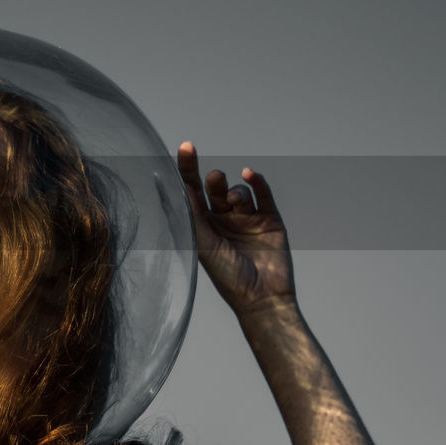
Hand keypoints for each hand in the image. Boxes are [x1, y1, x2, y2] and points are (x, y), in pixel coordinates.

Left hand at [176, 141, 296, 317]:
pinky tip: (249, 174)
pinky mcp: (270, 220)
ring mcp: (247, 219)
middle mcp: (222, 220)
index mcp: (201, 225)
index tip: (186, 147)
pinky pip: (263, 193)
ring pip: (238, 191)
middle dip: (213, 180)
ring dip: (235, 191)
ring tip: (234, 202)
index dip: (187, 169)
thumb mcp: (202, 244)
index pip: (191, 190)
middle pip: (214, 188)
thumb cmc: (226, 277)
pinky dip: (256, 182)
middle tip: (213, 178)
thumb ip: (190, 214)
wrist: (261, 297)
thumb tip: (175, 185)